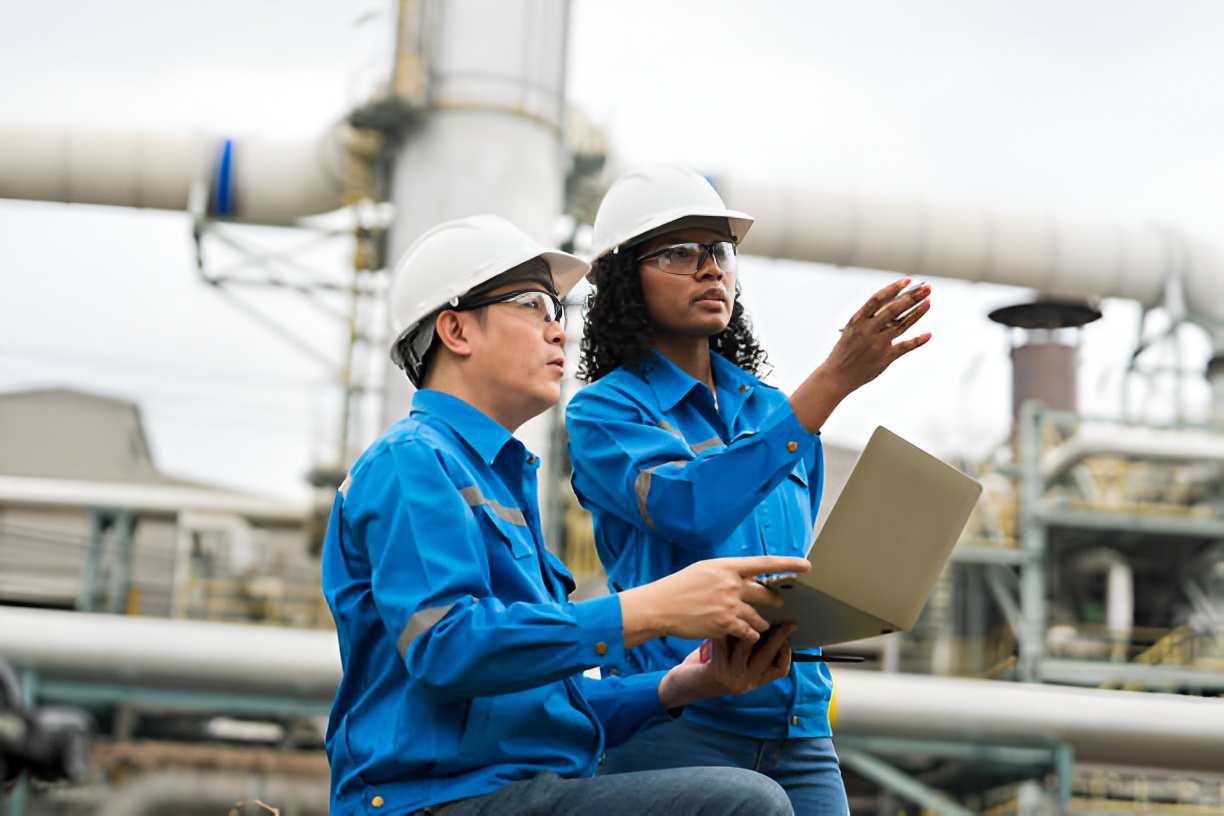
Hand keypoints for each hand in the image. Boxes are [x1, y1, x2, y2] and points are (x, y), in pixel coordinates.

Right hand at [619, 555, 810, 648]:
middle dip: (775, 601)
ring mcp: (729, 605)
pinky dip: (750, 635)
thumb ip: (727, 573)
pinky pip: (748, 632)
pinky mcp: (725, 624)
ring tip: (758, 625)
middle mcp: (731, 584)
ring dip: (760, 623)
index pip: (764, 563)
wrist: (661, 606)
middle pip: (765, 594)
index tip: (805, 565)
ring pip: (758, 618)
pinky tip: (746, 636)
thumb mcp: (704, 571)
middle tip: (780, 604)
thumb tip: (747, 576)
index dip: (787, 564)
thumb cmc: (679, 587)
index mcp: (727, 567)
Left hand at [657, 624, 796, 709]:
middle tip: (780, 615)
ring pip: (747, 647)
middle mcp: (747, 683)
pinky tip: (722, 615)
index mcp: (754, 682)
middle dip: (777, 634)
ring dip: (748, 626)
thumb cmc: (710, 669)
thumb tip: (764, 620)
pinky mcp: (718, 672)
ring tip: (748, 610)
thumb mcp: (734, 664)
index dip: (786, 650)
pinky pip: (725, 644)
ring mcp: (733, 678)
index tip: (788, 631)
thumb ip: (749, 650)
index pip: (780, 669)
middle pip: (768, 655)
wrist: (685, 687)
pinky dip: (725, 627)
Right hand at [788, 277, 931, 432]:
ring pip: (902, 325)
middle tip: (927, 288)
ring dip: (917, 313)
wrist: (836, 376)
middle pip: (894, 309)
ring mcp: (877, 344)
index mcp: (857, 320)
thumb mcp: (852, 330)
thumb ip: (872, 319)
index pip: (878, 299)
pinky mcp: (885, 357)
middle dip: (912, 297)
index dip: (894, 288)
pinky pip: (905, 347)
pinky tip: (928, 334)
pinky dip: (918, 340)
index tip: (907, 280)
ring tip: (929, 302)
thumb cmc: (845, 350)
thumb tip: (896, 306)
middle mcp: (868, 330)